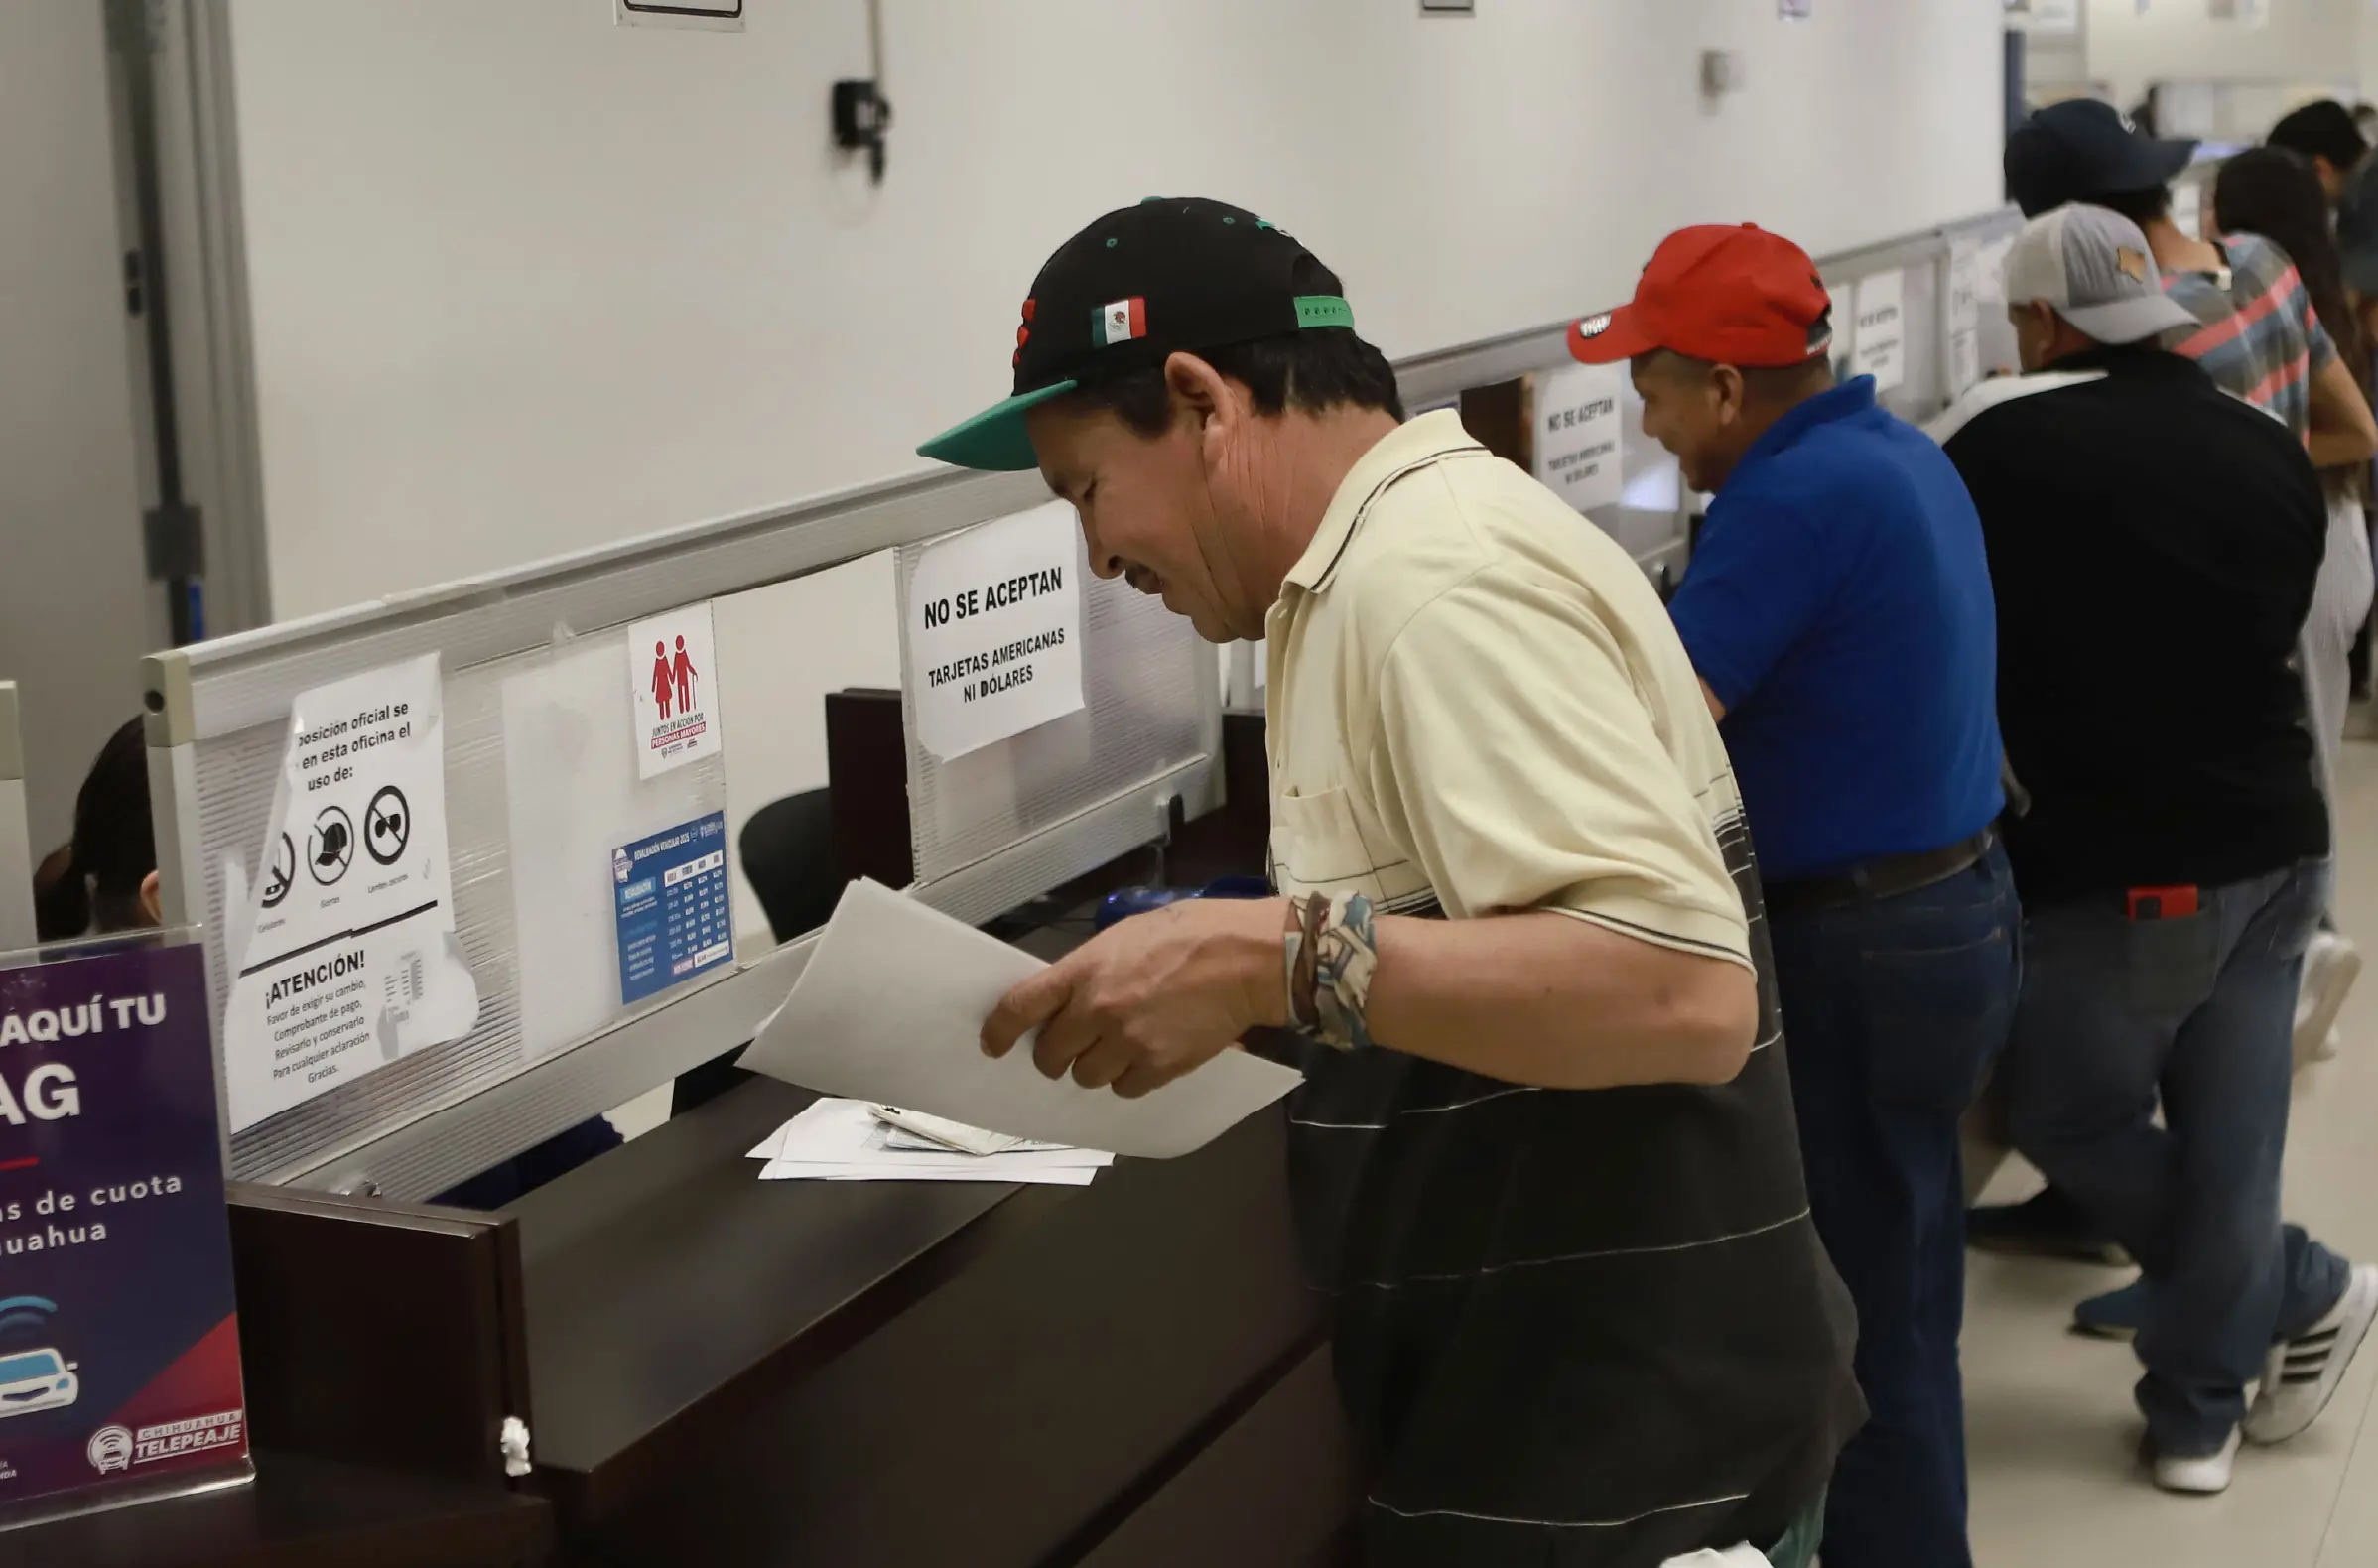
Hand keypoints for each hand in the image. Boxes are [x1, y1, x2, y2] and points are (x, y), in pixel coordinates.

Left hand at [981, 896, 1290, 1098]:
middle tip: (1075, 1044)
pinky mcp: (1159, 1067)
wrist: (1247, 959)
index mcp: (1084, 970)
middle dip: (1057, 1054)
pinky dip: (1131, 1079)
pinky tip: (1148, 1056)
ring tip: (1121, 1046)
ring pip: (1087, 1078)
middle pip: (1051, 1055)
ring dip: (1097, 1066)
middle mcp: (1097, 1010)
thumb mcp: (1125, 935)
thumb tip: (1067, 998)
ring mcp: (1127, 1043)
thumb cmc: (1190, 933)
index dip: (1000, 1031)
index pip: (1021, 1006)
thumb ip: (1089, 968)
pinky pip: (1125, 1089)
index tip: (993, 1045)